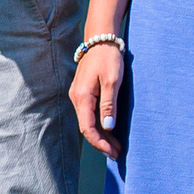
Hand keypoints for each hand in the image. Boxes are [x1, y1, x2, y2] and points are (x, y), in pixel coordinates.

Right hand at [70, 44, 125, 158]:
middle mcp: (76, 98)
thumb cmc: (108, 58)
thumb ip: (109, 105)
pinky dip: (99, 124)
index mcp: (82, 97)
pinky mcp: (83, 92)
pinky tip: (109, 130)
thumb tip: (107, 127)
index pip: (88, 128)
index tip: (112, 152)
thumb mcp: (113, 81)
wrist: (101, 39)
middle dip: (101, 142)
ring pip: (88, 121)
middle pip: (87, 127)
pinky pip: (89, 113)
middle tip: (117, 154)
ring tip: (115, 146)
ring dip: (101, 134)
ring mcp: (78, 95)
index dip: (99, 143)